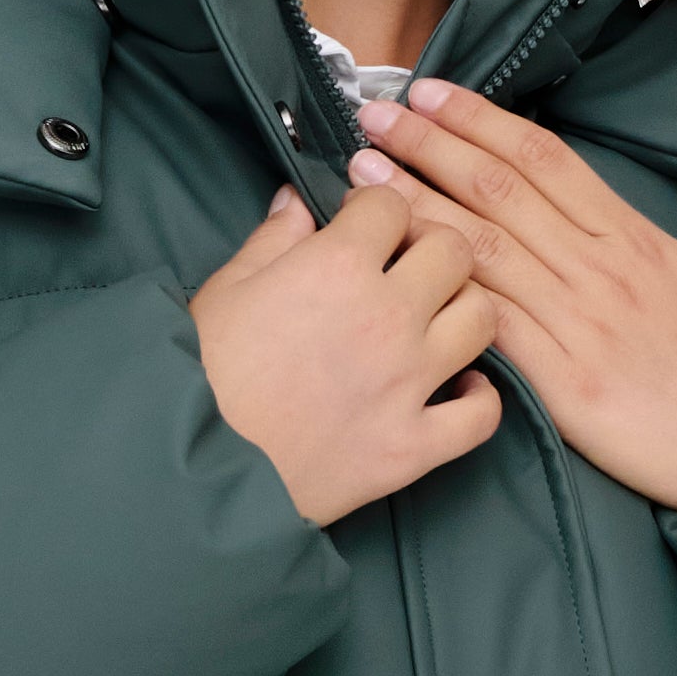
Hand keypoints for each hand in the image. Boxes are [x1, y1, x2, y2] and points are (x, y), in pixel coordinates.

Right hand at [190, 183, 502, 527]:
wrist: (193, 473)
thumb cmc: (200, 377)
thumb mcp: (222, 291)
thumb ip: (271, 240)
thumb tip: (298, 202)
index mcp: (336, 266)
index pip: (390, 205)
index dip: (375, 208)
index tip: (362, 224)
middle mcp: (387, 315)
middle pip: (453, 249)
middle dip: (429, 245)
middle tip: (405, 265)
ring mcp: (409, 383)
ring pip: (482, 317)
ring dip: (464, 309)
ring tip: (436, 319)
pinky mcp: (414, 446)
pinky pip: (482, 414)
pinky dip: (480, 398)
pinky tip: (459, 387)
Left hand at [349, 81, 676, 533]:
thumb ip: (626, 248)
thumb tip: (578, 219)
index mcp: (633, 238)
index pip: (544, 158)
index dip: (479, 119)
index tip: (428, 93)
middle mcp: (605, 267)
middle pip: (503, 187)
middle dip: (430, 144)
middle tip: (371, 114)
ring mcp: (587, 322)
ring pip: (487, 246)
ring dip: (417, 205)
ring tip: (363, 175)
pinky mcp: (572, 382)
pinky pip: (497, 326)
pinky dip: (444, 291)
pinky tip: (401, 271)